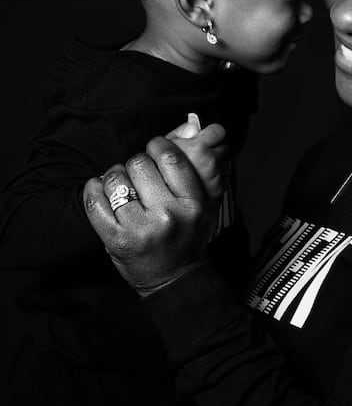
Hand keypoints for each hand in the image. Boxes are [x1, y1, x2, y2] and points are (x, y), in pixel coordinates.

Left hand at [83, 125, 227, 294]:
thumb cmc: (188, 237)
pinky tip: (98, 191)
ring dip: (115, 177)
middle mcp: (168, 215)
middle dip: (136, 164)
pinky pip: (95, 202)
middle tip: (138, 175)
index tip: (154, 150)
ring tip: (121, 187)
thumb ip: (196, 168)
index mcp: (192, 203)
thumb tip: (189, 126)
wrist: (174, 279)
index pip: (169, 156)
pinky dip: (92, 191)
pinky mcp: (117, 240)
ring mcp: (140, 229)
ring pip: (115, 179)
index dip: (157, 146)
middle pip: (139, 163)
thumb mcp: (204, 205)